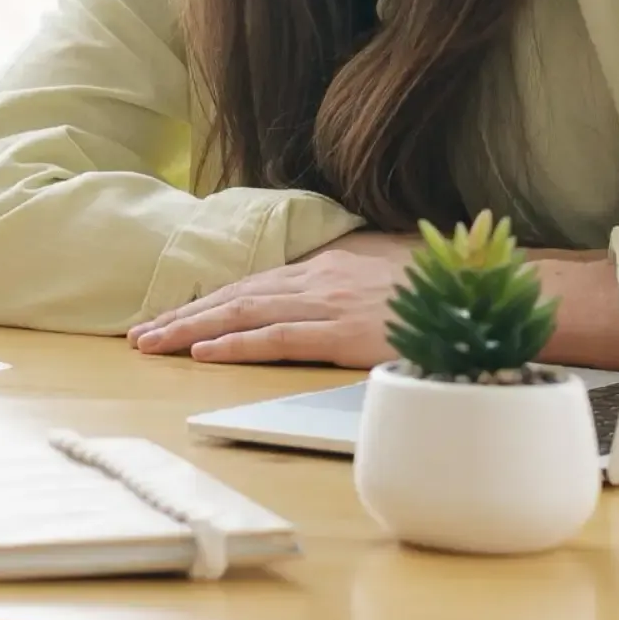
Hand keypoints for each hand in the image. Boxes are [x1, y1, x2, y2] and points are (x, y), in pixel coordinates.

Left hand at [126, 232, 419, 366]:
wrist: (480, 292)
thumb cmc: (439, 289)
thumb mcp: (384, 277)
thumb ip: (348, 285)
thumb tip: (326, 297)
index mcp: (324, 267)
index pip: (251, 284)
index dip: (206, 302)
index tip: (168, 316)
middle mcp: (316, 279)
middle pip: (235, 296)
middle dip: (182, 316)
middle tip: (139, 335)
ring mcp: (327, 304)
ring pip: (243, 313)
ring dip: (191, 329)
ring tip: (151, 344)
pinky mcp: (342, 332)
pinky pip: (277, 337)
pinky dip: (236, 343)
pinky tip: (204, 352)